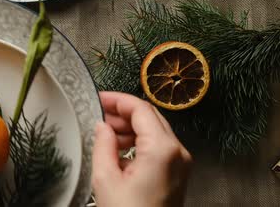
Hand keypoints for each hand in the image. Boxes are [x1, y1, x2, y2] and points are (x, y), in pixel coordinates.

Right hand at [92, 92, 191, 206]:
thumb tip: (102, 127)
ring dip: (130, 127)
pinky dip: (139, 142)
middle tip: (99, 114)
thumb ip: (103, 145)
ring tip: (105, 133)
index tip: (99, 99)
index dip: (117, 100)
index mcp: (162, 149)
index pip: (140, 109)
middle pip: (150, 117)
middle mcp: (177, 153)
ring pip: (155, 131)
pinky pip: (158, 147)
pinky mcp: (177, 174)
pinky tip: (119, 149)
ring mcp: (180, 164)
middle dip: (123, 113)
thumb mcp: (106, 179)